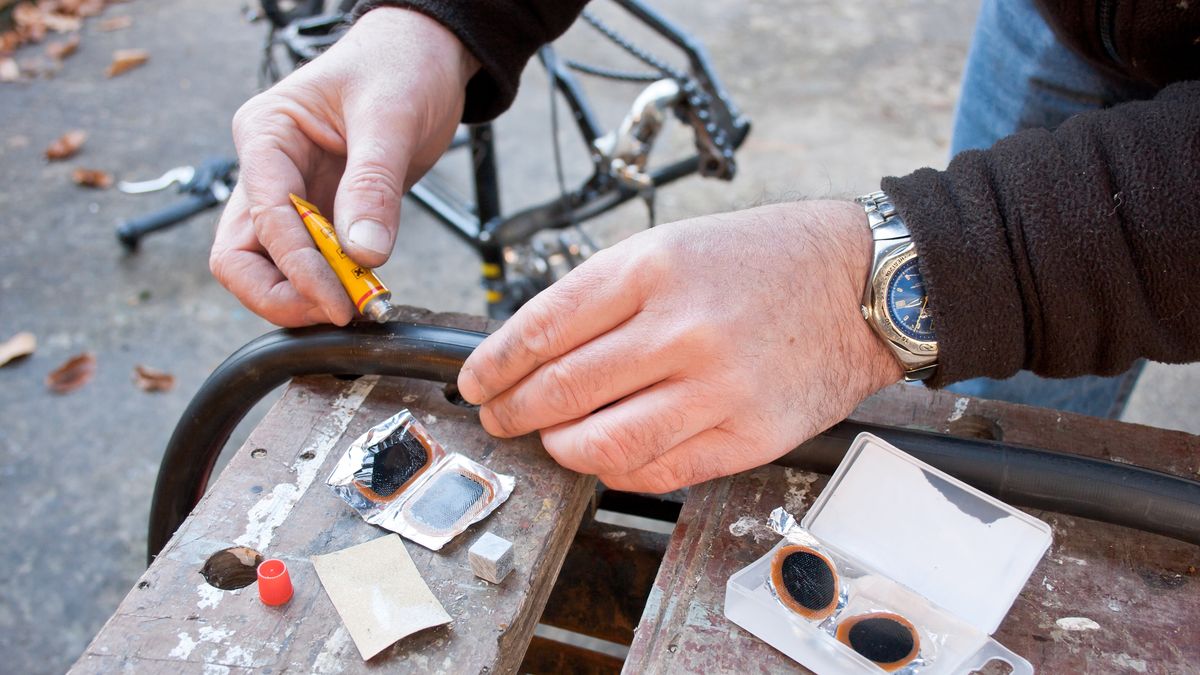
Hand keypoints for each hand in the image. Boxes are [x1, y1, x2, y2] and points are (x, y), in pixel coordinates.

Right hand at [210, 9, 478, 325]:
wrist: (427, 56)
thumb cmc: (401, 65)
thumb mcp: (391, 116)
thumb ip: (374, 185)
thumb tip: (363, 253)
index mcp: (266, 134)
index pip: (262, 218)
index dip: (297, 268)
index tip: (338, 302)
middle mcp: (267, 169)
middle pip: (241, 256)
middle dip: (284, 293)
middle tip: (339, 311)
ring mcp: (291, 194)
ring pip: (268, 267)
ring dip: (306, 295)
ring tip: (359, 303)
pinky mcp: (322, 213)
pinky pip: (311, 262)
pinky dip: (332, 284)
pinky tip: (365, 290)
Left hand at [457, 201, 901, 492]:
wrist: (863, 284)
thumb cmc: (765, 260)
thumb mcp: (673, 245)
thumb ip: (602, 294)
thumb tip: (532, 350)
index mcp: (653, 267)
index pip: (542, 329)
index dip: (494, 364)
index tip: (476, 382)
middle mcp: (681, 327)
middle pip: (561, 391)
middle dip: (513, 412)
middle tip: (500, 417)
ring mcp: (718, 388)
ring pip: (601, 445)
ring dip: (559, 449)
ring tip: (552, 441)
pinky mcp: (749, 435)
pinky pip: (658, 471)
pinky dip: (617, 471)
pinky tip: (607, 457)